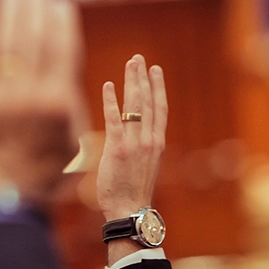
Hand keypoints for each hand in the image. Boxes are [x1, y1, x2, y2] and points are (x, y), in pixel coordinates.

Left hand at [0, 0, 88, 209]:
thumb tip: (62, 69)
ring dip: (9, 14)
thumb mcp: (73, 142)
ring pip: (5, 44)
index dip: (60, 20)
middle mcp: (29, 94)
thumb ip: (70, 103)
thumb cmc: (45, 175)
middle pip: (33, 37)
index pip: (62, 48)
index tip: (60, 1)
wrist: (3, 201)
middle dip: (36, 6)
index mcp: (59, 102)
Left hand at [96, 55, 166, 257]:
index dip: (158, 87)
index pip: (160, 108)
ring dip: (132, 82)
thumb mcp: (142, 165)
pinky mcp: (117, 149)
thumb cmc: (132, 190)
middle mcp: (149, 140)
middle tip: (139, 59)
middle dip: (143, 77)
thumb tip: (127, 133)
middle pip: (148, 101)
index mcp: (157, 143)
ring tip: (130, 64)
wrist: (129, 209)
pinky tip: (109, 85)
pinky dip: (111, 101)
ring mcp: (134, 143)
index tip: (155, 70)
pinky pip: (114, 119)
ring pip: (135, 105)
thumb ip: (138, 146)